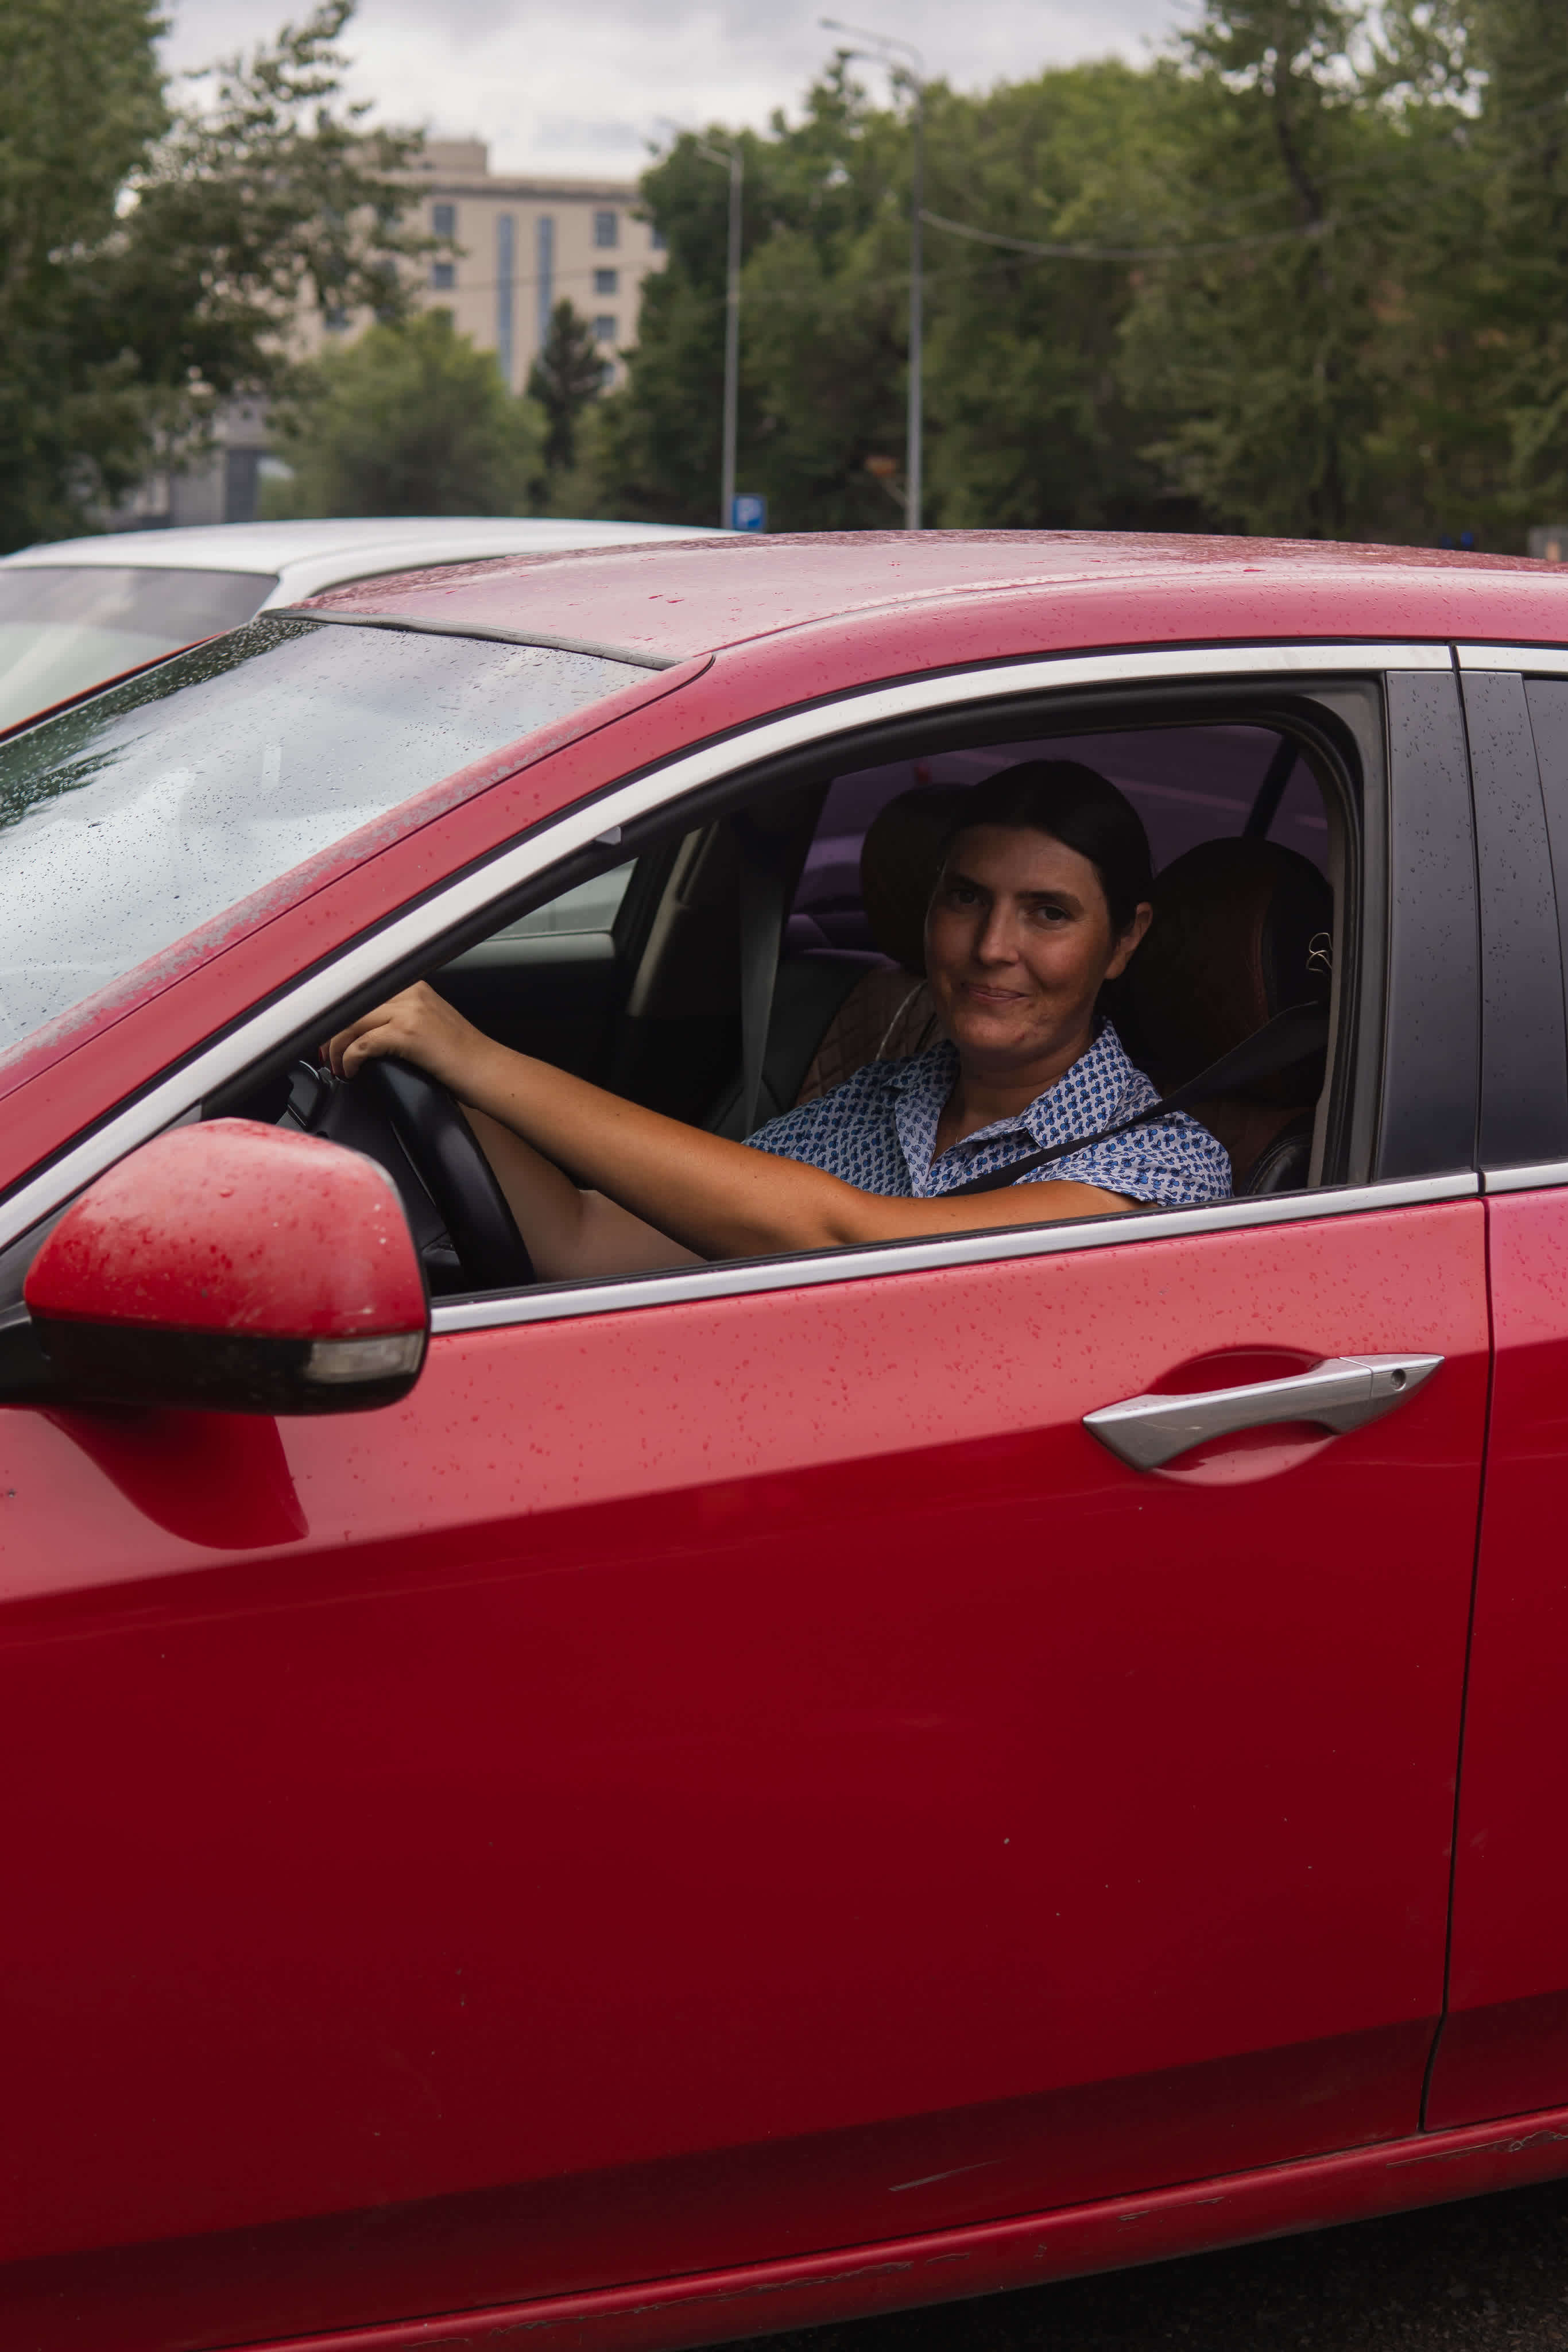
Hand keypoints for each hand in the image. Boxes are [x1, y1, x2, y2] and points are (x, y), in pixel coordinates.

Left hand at [328, 983, 489, 1090]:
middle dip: (330, 1032)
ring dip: (336, 1048)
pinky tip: (351, 1072)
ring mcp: (410, 1011)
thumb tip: (368, 1032)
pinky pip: (363, 1043)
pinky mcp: (409, 1033)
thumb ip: (402, 1018)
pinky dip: (350, 1059)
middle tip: (325, 1055)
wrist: (490, 1071)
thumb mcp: (431, 1025)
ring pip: (351, 1022)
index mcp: (414, 988)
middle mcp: (411, 993)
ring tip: (336, 1067)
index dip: (339, 1015)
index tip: (329, 1034)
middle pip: (352, 1005)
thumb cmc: (465, 1057)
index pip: (362, 993)